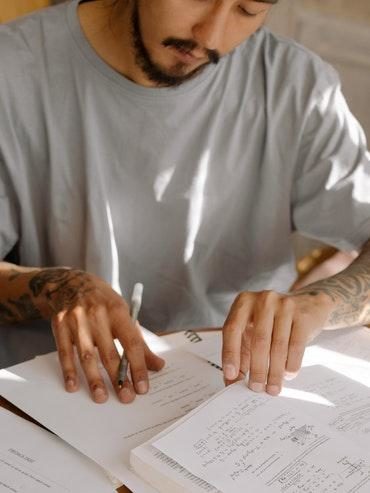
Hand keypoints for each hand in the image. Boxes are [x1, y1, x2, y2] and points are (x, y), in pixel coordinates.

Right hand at [29, 268, 164, 402]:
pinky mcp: (60, 324)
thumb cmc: (103, 302)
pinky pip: (64, 352)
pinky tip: (73, 386)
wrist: (71, 282)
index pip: (132, 343)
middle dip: (118, 377)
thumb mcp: (124, 314)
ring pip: (86, 355)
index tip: (142, 387)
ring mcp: (77, 320)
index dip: (138, 366)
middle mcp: (97, 315)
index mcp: (118, 311)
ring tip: (101, 397)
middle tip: (125, 397)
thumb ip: (139, 342)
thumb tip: (157, 366)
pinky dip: (68, 371)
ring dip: (94, 379)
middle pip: (109, 352)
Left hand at [222, 290, 331, 394]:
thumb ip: (241, 353)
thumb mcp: (252, 331)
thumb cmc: (272, 322)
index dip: (230, 353)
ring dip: (274, 372)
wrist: (307, 305)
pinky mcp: (302, 316)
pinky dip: (290, 364)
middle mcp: (263, 300)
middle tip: (256, 388)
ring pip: (277, 346)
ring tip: (272, 388)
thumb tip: (232, 382)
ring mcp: (284, 305)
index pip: (232, 328)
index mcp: (244, 302)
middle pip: (258, 340)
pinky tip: (288, 375)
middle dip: (257, 369)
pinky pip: (296, 346)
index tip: (231, 375)